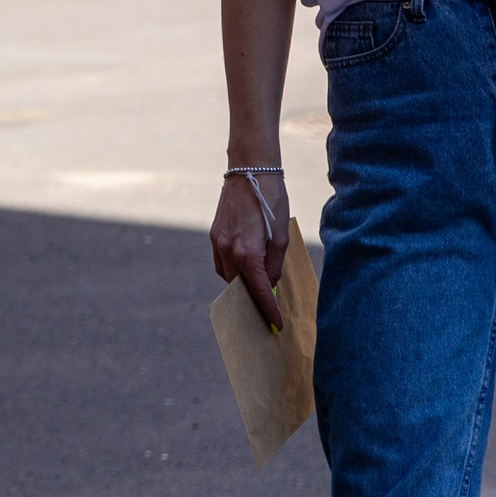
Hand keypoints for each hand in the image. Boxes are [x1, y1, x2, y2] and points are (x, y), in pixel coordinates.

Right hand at [209, 172, 291, 331]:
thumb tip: (269, 282)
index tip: (276, 325)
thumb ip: (274, 263)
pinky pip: (220, 262)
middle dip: (253, 299)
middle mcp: (228, 250)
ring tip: (258, 288)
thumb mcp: (281, 234)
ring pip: (227, 275)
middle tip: (268, 309)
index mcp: (247, 252)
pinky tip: (245, 270)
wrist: (249, 171)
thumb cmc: (271, 200)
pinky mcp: (214, 234)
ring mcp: (217, 242)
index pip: (258, 290)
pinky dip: (232, 270)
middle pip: (239, 286)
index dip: (268, 309)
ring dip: (242, 284)